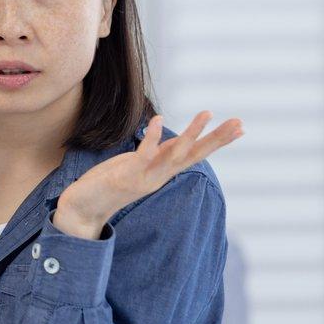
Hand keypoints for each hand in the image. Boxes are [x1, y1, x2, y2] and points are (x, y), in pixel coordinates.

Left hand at [53, 112, 241, 239]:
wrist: (82, 210)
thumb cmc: (107, 185)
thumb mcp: (137, 166)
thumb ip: (156, 155)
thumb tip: (172, 142)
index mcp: (162, 172)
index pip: (195, 154)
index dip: (216, 142)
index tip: (240, 128)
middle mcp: (159, 176)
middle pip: (194, 155)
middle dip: (217, 139)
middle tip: (240, 122)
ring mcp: (144, 177)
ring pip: (175, 154)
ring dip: (191, 134)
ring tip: (208, 113)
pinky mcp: (126, 176)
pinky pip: (144, 154)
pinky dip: (152, 137)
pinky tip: (159, 119)